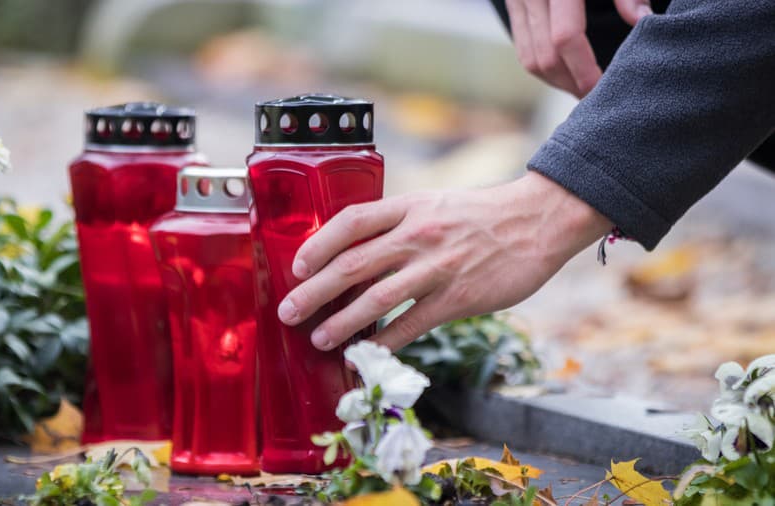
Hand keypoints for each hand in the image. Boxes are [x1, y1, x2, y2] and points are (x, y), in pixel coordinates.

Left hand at [277, 172, 611, 351]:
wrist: (536, 221)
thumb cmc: (480, 214)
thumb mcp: (433, 203)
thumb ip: (397, 223)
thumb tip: (355, 248)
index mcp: (409, 207)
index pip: (350, 222)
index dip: (318, 244)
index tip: (296, 266)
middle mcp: (417, 235)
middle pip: (353, 265)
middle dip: (314, 292)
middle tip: (288, 313)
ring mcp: (437, 268)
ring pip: (377, 300)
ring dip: (342, 323)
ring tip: (319, 339)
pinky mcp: (458, 298)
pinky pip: (412, 324)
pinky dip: (385, 341)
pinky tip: (366, 353)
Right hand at [505, 0, 652, 96]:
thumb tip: (642, 23)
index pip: (564, 38)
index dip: (584, 70)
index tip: (603, 89)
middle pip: (544, 57)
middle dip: (571, 84)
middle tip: (599, 100)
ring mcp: (517, 0)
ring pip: (529, 59)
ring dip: (557, 82)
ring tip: (584, 91)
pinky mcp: (513, 4)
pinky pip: (523, 48)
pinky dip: (544, 68)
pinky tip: (568, 74)